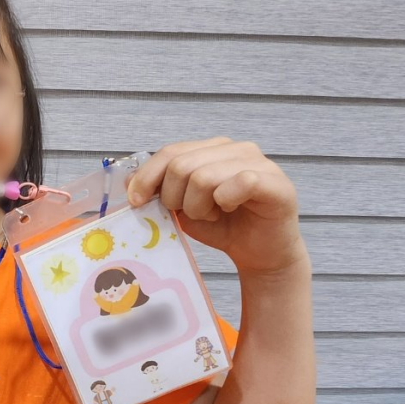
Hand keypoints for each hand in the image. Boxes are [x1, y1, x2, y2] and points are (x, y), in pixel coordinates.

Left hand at [126, 138, 306, 275]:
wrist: (260, 254)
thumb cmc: (223, 227)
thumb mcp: (182, 209)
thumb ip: (161, 191)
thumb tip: (129, 183)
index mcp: (211, 149)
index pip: (170, 152)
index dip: (148, 176)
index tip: (136, 201)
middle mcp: (234, 149)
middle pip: (182, 165)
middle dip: (175, 198)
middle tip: (189, 214)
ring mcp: (258, 162)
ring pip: (204, 177)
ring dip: (199, 206)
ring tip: (211, 215)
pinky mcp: (275, 182)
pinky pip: (239, 183)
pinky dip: (225, 202)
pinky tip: (230, 210)